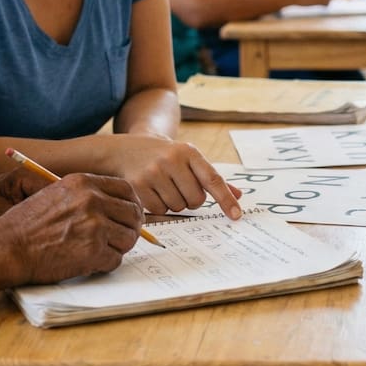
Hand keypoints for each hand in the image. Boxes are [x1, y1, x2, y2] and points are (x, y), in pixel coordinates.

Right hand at [0, 172, 144, 283]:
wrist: (7, 247)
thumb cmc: (27, 224)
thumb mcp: (57, 194)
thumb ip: (87, 195)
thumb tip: (118, 206)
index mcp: (84, 183)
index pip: (126, 189)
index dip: (132, 204)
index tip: (128, 215)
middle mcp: (92, 200)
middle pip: (133, 214)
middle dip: (130, 228)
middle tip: (120, 238)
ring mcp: (94, 226)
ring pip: (129, 238)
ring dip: (118, 248)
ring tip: (101, 251)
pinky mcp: (93, 251)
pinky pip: (116, 260)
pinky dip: (106, 264)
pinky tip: (90, 262)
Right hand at [100, 134, 243, 216]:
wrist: (127, 150)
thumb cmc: (166, 157)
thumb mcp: (189, 159)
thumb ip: (212, 178)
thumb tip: (238, 196)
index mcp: (189, 152)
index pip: (213, 179)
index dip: (226, 199)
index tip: (236, 215)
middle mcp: (172, 160)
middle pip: (196, 200)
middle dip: (192, 200)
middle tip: (182, 188)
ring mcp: (154, 172)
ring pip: (178, 207)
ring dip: (175, 204)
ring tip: (166, 188)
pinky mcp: (138, 185)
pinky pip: (159, 210)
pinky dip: (160, 207)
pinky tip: (154, 192)